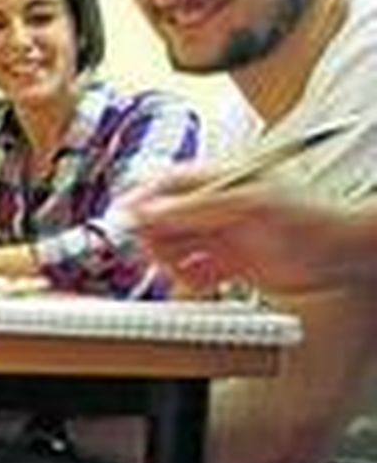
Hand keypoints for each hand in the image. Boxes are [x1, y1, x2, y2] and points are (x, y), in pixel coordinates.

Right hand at [128, 167, 361, 292]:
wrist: (341, 255)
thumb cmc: (308, 217)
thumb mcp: (245, 205)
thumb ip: (194, 208)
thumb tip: (148, 211)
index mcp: (216, 181)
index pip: (164, 185)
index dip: (140, 201)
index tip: (121, 219)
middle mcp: (214, 207)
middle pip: (161, 220)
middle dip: (157, 238)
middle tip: (163, 255)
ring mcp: (220, 236)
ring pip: (173, 249)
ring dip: (174, 263)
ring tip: (189, 271)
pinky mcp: (228, 264)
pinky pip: (192, 272)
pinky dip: (192, 280)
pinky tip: (207, 281)